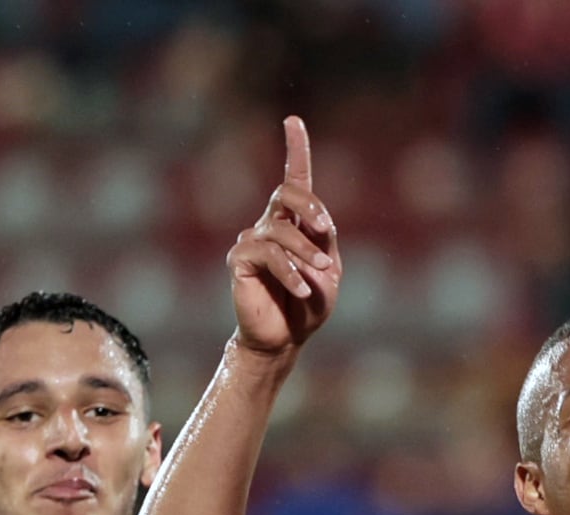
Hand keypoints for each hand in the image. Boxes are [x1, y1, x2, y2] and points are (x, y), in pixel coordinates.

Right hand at [228, 116, 340, 359]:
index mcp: (294, 223)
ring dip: (306, 253)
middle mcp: (270, 225)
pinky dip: (289, 272)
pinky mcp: (240, 261)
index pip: (295, 180)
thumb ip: (325, 241)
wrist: (285, 339)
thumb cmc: (307, 306)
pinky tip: (300, 289)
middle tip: (325, 229)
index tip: (293, 121)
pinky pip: (267, 254)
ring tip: (318, 275)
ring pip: (281, 230)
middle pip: (286, 193)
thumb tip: (320, 219)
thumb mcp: (329, 270)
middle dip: (310, 207)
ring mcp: (251, 241)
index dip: (295, 149)